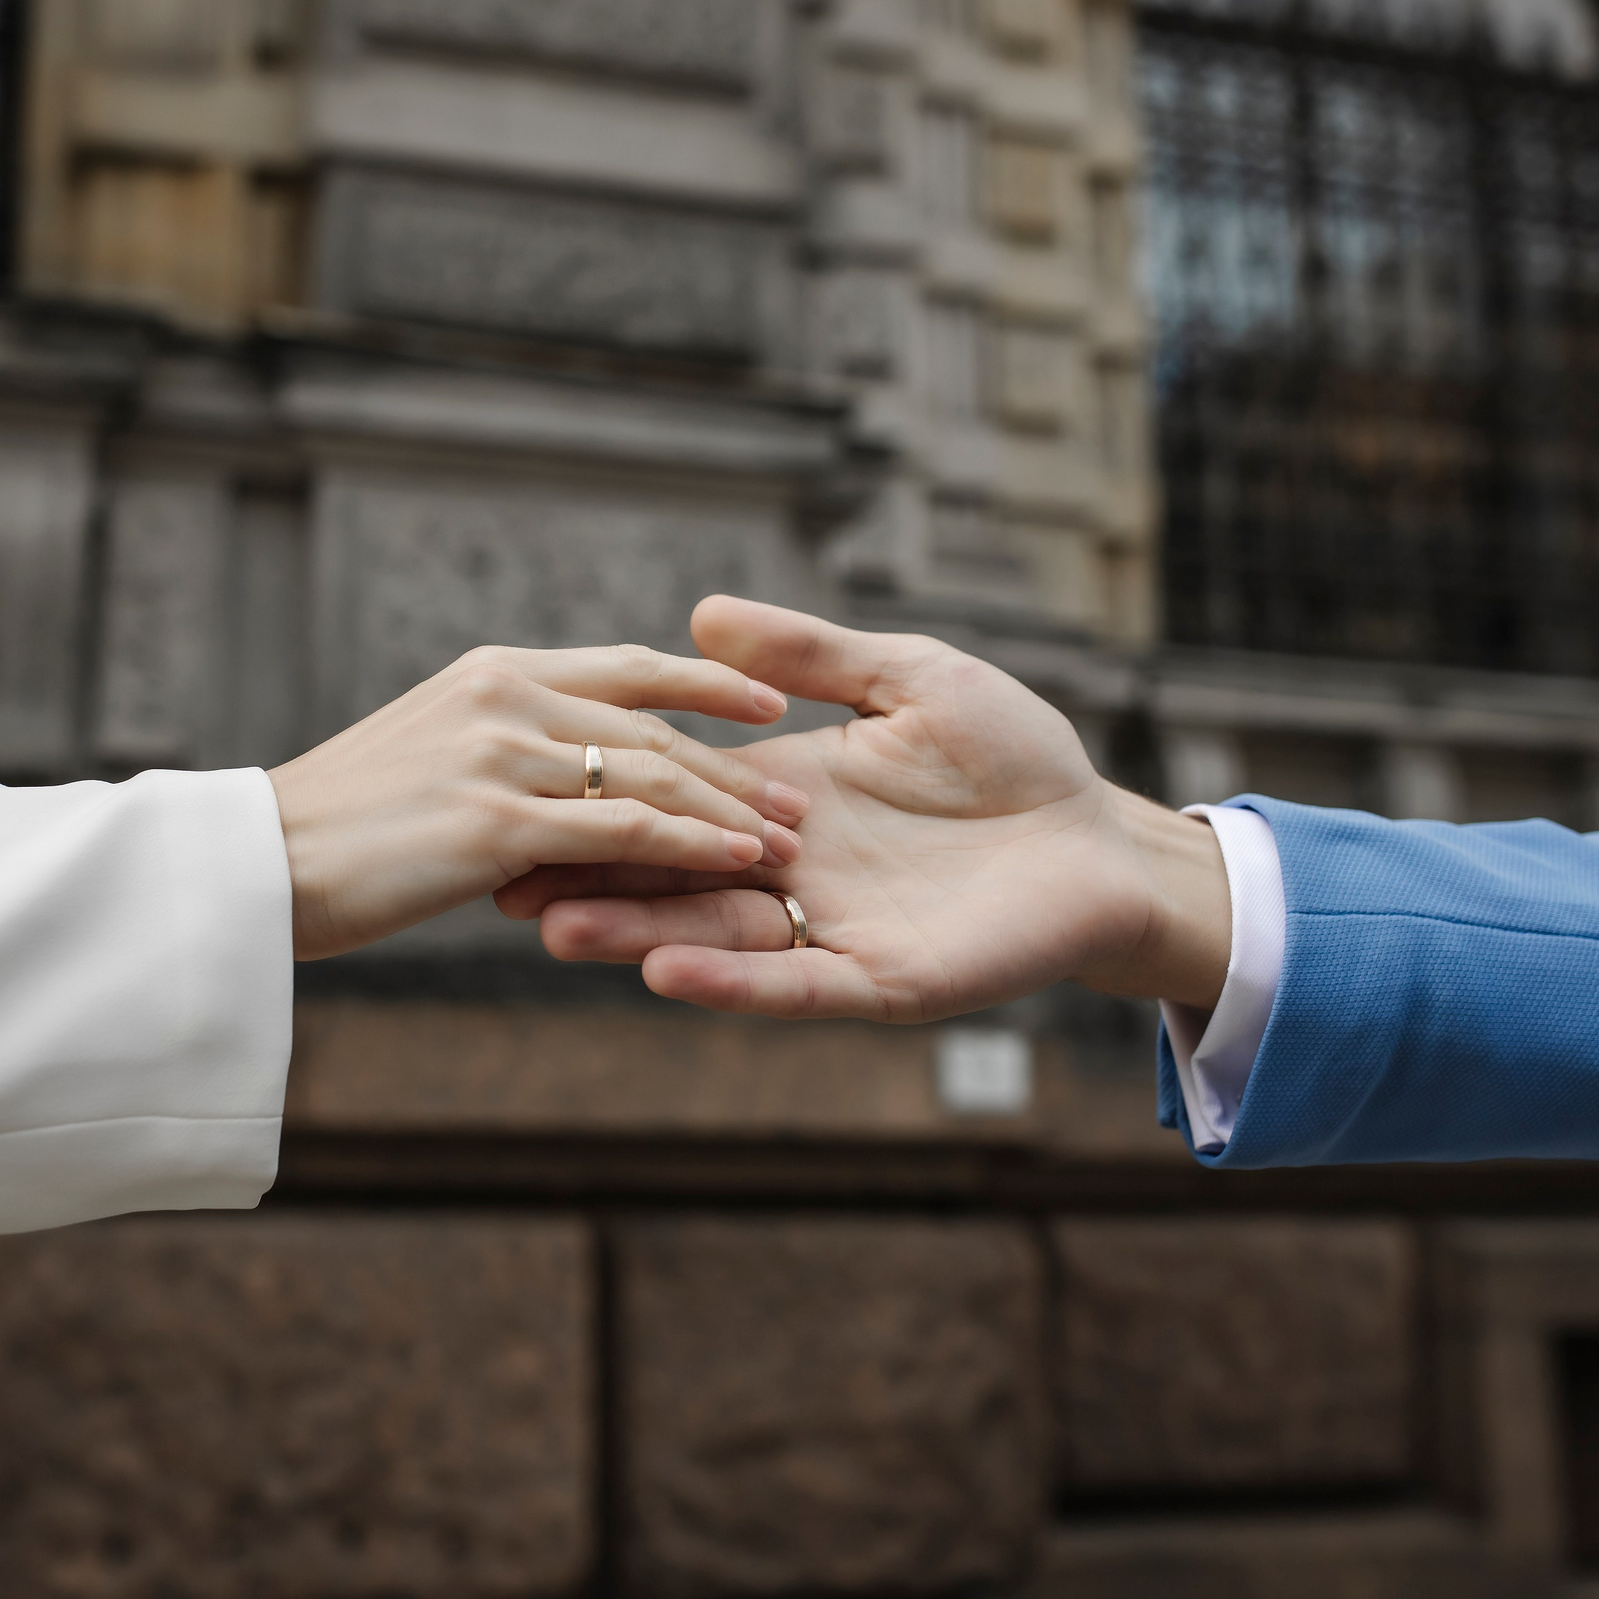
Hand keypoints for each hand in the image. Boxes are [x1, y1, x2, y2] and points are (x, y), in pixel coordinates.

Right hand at [268, 644, 812, 959]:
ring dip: (727, 810)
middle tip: (796, 798)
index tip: (767, 703)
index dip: (706, 682)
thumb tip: (556, 776)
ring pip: (649, 776)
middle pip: (652, 724)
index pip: (625, 667)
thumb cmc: (338, 828)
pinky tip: (734, 864)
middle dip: (734, 763)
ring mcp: (501, 756)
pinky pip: (621, 831)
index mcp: (493, 674)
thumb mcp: (424, 756)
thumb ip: (498, 749)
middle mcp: (505, 699)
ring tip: (784, 840)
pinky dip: (689, 846)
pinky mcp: (496, 823)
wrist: (258, 865)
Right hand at [495, 599, 1230, 1021]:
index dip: (604, 796)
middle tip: (497, 875)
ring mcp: (829, 932)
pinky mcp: (879, 982)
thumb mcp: (906, 680)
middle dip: (589, 878)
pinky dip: (731, 981)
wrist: (1101, 838)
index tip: (517, 786)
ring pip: (712, 937)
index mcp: (786, 796)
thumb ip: (812, 656)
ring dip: (634, 935)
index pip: (675, 797)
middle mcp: (789, 870)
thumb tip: (705, 614)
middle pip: (669, 876)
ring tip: (553, 928)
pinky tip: (667, 971)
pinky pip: (793, 985)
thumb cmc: (1013, 755)